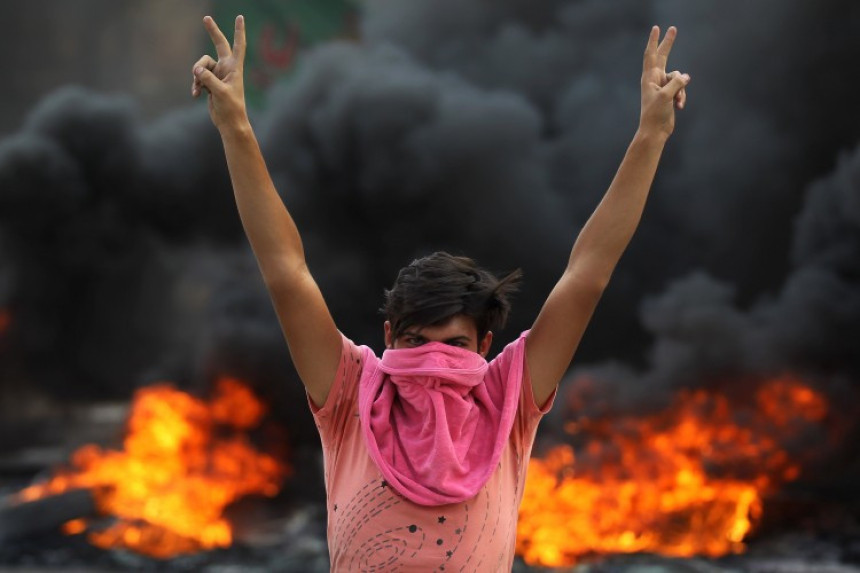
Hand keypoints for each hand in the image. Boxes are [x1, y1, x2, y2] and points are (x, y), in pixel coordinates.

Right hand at [192, 15, 247, 129]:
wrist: (228, 122)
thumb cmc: (230, 108)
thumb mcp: (220, 92)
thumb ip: (208, 79)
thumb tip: (197, 70)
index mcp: (234, 68)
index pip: (238, 45)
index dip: (239, 31)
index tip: (239, 17)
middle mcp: (226, 68)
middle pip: (219, 45)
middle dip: (212, 32)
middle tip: (205, 18)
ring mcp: (217, 74)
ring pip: (201, 65)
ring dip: (197, 75)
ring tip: (198, 87)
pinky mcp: (210, 83)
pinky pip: (198, 77)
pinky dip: (195, 84)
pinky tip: (195, 94)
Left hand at [639, 26, 689, 138]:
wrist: (655, 132)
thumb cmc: (655, 114)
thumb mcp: (666, 96)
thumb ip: (676, 83)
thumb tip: (686, 77)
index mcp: (649, 78)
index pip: (651, 55)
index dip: (654, 41)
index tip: (656, 28)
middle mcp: (654, 80)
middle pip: (663, 57)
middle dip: (668, 44)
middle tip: (673, 28)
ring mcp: (662, 87)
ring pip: (678, 78)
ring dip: (681, 89)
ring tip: (676, 101)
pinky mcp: (669, 94)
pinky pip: (681, 89)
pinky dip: (682, 96)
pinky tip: (679, 106)